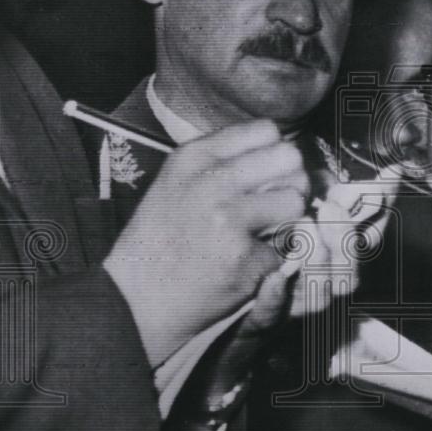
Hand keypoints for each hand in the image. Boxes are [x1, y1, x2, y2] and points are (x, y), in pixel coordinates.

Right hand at [103, 120, 308, 366]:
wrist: (135, 299)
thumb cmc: (162, 238)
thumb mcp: (178, 182)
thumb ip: (224, 162)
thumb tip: (282, 152)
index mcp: (194, 156)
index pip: (267, 130)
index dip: (275, 152)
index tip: (267, 173)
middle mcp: (210, 181)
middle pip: (289, 157)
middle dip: (291, 180)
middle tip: (277, 202)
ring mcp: (227, 218)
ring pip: (296, 198)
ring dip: (288, 218)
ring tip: (264, 232)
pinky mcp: (243, 256)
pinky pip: (286, 245)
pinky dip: (273, 257)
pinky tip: (245, 263)